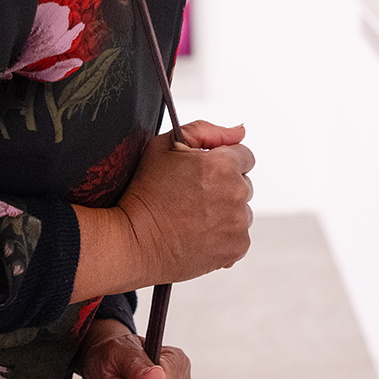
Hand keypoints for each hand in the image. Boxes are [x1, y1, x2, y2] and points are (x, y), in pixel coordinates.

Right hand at [121, 121, 253, 283]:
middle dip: (225, 187)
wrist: (134, 241)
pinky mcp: (236, 247)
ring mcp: (238, 222)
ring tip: (194, 218)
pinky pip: (239, 237)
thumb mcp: (164, 147)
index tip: (204, 175)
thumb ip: (205, 131)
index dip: (223, 163)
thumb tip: (239, 132)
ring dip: (226, 213)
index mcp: (222, 165)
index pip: (244, 156)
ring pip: (242, 211)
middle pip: (244, 184)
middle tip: (193, 197)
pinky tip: (199, 234)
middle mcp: (236, 192)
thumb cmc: (145, 194)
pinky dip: (224, 237)